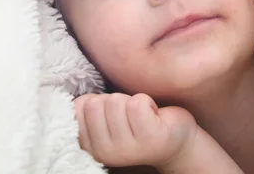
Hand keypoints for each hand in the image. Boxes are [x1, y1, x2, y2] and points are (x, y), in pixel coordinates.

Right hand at [74, 93, 197, 168]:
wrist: (175, 139)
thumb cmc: (137, 123)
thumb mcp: (106, 119)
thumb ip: (87, 110)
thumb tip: (80, 101)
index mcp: (91, 147)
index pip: (79, 107)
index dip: (98, 101)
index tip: (111, 114)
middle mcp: (105, 152)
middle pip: (95, 103)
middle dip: (115, 100)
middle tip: (129, 114)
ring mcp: (127, 148)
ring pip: (115, 101)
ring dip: (131, 101)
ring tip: (141, 116)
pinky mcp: (149, 137)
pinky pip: (137, 103)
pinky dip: (146, 101)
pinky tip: (153, 115)